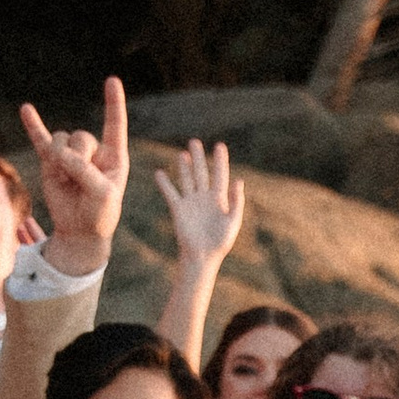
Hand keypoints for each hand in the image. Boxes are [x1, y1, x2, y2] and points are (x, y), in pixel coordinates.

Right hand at [20, 76, 129, 262]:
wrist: (80, 231)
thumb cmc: (100, 213)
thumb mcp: (102, 194)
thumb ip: (85, 171)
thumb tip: (59, 154)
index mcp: (114, 156)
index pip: (114, 124)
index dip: (113, 103)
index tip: (111, 81)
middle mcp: (93, 151)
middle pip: (82, 137)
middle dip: (79, 158)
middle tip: (80, 179)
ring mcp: (71, 155)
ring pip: (62, 140)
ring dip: (61, 160)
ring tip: (66, 179)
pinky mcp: (51, 162)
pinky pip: (41, 139)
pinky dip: (34, 125)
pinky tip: (26, 109)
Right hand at [159, 138, 243, 269]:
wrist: (203, 256)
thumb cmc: (220, 242)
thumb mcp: (233, 221)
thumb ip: (236, 201)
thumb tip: (239, 180)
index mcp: (219, 199)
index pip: (220, 175)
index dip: (220, 161)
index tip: (220, 145)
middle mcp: (204, 197)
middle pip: (201, 173)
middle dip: (198, 158)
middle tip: (194, 141)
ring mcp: (190, 202)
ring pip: (187, 179)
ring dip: (184, 167)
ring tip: (182, 153)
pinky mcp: (178, 209)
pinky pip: (171, 193)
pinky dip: (165, 184)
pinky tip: (159, 173)